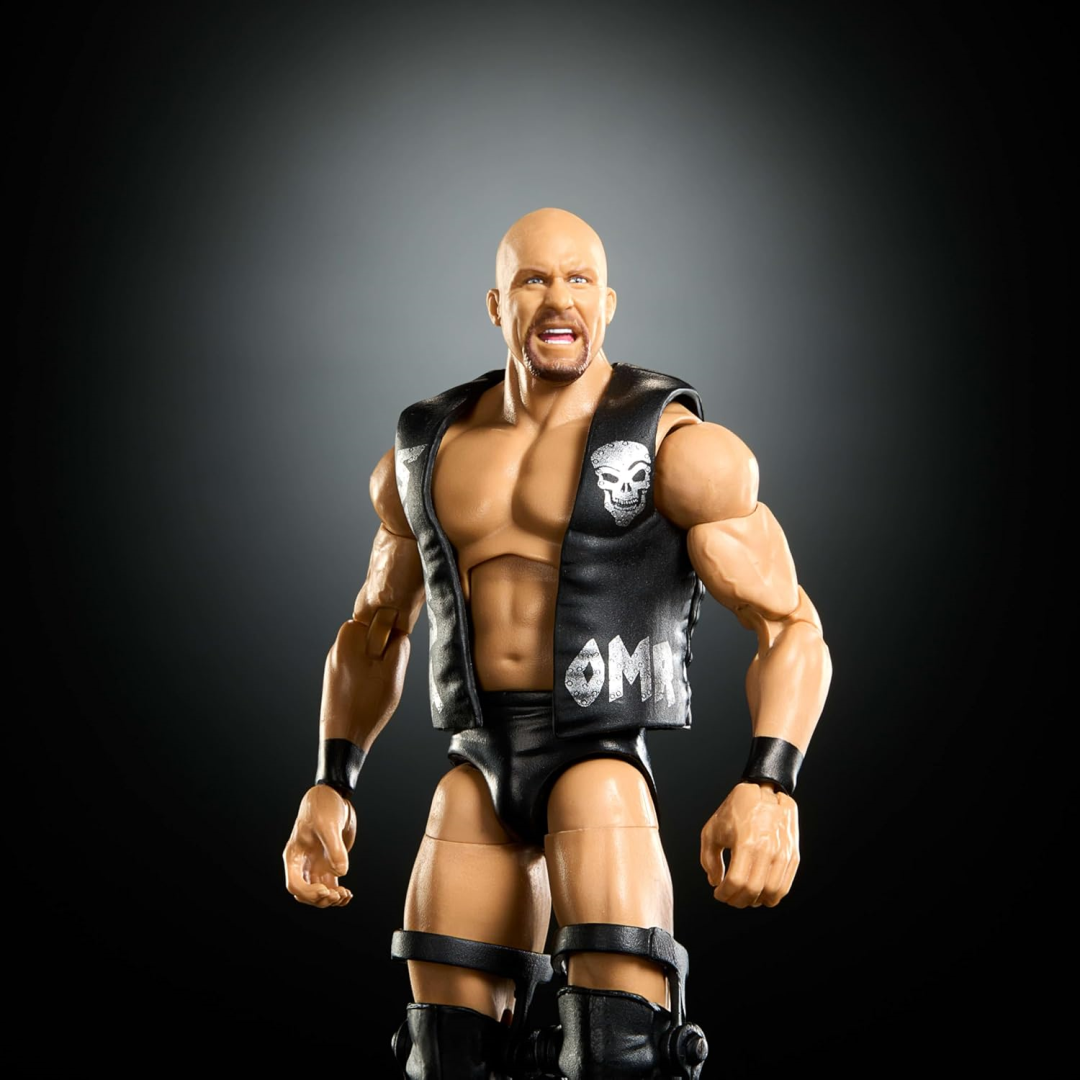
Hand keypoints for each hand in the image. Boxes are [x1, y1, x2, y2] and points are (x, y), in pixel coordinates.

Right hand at [283, 785, 356, 907]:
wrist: (334, 795)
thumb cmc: (323, 806)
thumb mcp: (328, 825)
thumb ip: (334, 849)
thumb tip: (341, 873)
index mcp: (295, 855)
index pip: (295, 884)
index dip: (309, 893)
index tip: (326, 890)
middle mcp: (303, 863)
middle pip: (305, 893)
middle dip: (320, 899)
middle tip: (337, 894)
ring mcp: (316, 864)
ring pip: (319, 892)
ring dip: (330, 899)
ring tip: (346, 895)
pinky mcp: (329, 862)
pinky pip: (330, 885)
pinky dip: (338, 893)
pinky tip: (348, 894)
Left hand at [699, 782, 798, 907]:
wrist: (764, 791)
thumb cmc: (735, 810)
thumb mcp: (712, 830)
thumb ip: (709, 859)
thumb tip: (715, 882)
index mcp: (746, 842)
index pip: (736, 881)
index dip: (724, 893)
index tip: (718, 893)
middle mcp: (767, 849)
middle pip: (753, 890)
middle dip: (738, 900)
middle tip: (729, 898)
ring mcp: (783, 853)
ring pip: (772, 892)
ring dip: (755, 901)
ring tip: (744, 897)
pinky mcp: (793, 855)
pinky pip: (785, 885)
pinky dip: (772, 896)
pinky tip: (760, 894)